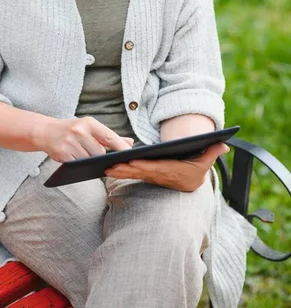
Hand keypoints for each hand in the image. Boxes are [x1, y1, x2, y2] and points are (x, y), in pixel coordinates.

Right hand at [40, 116, 133, 161]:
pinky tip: (75, 160)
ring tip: (84, 157)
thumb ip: (110, 136)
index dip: (120, 147)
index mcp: (89, 123)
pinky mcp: (61, 153)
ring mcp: (69, 142)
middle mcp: (79, 130)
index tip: (130, 154)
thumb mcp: (90, 127)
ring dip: (88, 162)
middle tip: (99, 158)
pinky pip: (76, 164)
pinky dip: (78, 165)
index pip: (109, 136)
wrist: (46, 131)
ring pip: (88, 160)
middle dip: (101, 157)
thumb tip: (130, 143)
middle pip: (99, 152)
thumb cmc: (72, 129)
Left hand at [104, 142, 228, 191]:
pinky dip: (119, 173)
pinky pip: (131, 175)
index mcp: (170, 170)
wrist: (191, 184)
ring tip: (104, 169)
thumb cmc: (196, 170)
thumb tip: (224, 144)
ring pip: (133, 174)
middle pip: (139, 172)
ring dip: (118, 173)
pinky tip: (107, 171)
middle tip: (110, 166)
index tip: (131, 162)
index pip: (154, 168)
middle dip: (125, 169)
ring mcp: (151, 176)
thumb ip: (212, 152)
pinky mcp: (146, 176)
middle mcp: (159, 175)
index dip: (142, 166)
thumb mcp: (205, 162)